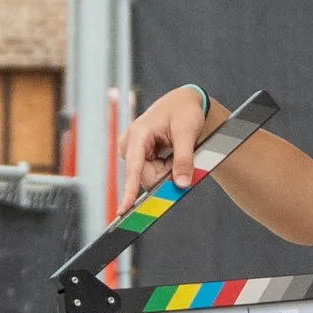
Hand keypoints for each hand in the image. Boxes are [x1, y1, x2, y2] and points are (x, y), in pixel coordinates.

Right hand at [121, 85, 219, 202]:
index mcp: (138, 134)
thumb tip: (182, 185)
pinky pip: (152, 173)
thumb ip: (184, 159)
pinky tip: (169, 152)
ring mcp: (132, 150)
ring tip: (174, 149)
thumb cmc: (184, 112)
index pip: (133, 168)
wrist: (183, 102)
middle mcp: (130, 143)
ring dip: (166, 170)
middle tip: (180, 153)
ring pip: (150, 177)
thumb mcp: (188, 133)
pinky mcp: (137, 156)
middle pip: (146, 177)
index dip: (129, 190)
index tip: (124, 210)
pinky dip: (165, 168)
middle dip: (166, 174)